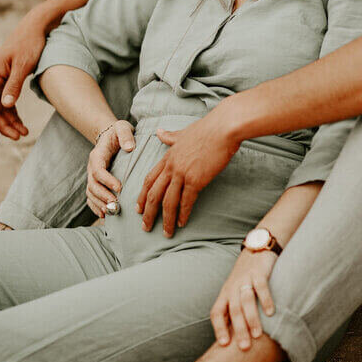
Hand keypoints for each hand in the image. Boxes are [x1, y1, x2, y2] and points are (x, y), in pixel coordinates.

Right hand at [0, 8, 50, 140]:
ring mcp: (0, 80)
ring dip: (9, 122)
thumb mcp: (24, 65)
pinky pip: (7, 101)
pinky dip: (13, 113)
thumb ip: (14, 85)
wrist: (35, 27)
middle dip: (4, 125)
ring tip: (24, 133)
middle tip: (19, 137)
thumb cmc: (30, 43)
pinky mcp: (8, 80)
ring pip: (0, 107)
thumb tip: (4, 105)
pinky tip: (22, 123)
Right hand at [86, 120, 135, 217]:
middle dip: (103, 196)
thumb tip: (129, 148)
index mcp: (97, 154)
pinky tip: (104, 215)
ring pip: (91, 193)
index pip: (98, 170)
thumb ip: (125, 135)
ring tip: (112, 212)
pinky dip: (95, 207)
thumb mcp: (122, 127)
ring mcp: (92, 176)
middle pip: (92, 185)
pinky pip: (91, 197)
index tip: (119, 188)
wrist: (110, 134)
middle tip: (116, 205)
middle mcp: (92, 167)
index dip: (107, 180)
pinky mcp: (96, 182)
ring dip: (100, 204)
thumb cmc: (118, 131)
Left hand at [135, 107, 240, 236]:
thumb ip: (170, 136)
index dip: (142, 196)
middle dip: (148, 213)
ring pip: (168, 201)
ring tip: (166, 233)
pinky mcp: (196, 179)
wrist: (223, 128)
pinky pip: (186, 201)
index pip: (149, 180)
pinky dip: (183, 214)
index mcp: (168, 156)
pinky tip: (182, 223)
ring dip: (166, 219)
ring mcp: (182, 173)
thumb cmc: (207, 128)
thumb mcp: (183, 132)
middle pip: (154, 194)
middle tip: (145, 227)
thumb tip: (159, 132)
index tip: (139, 209)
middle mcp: (171, 167)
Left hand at [210, 248, 276, 350]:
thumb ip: (235, 309)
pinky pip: (261, 287)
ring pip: (246, 301)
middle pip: (233, 311)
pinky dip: (265, 299)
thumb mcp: (236, 290)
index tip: (224, 345)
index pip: (217, 313)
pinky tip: (271, 313)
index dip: (218, 328)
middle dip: (239, 330)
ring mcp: (245, 279)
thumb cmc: (246, 275)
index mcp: (225, 294)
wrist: (257, 246)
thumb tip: (236, 336)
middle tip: (245, 348)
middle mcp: (233, 287)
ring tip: (258, 335)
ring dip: (252, 319)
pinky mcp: (258, 272)